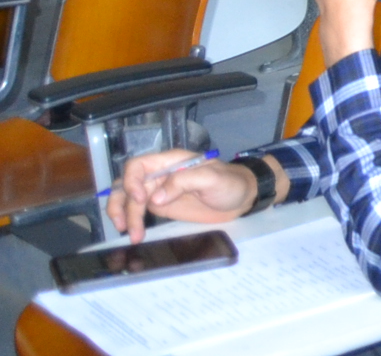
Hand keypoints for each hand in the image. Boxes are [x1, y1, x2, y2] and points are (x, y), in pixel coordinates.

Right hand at [105, 151, 258, 243]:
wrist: (241, 198)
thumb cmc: (230, 182)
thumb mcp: (211, 178)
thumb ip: (184, 182)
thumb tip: (155, 198)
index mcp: (170, 162)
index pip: (139, 165)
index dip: (132, 181)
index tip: (140, 199)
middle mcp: (160, 175)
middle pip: (127, 185)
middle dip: (122, 205)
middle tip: (127, 225)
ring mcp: (158, 191)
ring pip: (128, 200)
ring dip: (123, 216)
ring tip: (131, 235)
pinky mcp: (161, 206)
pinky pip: (139, 212)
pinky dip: (133, 222)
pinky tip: (135, 235)